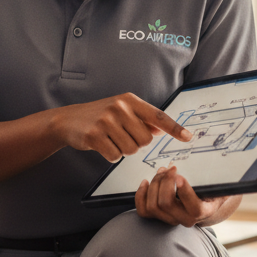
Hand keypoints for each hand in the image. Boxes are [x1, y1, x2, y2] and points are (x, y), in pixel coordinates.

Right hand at [51, 93, 191, 162]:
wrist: (69, 120)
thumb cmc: (100, 115)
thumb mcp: (121, 110)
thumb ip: (141, 118)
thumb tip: (161, 129)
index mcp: (129, 100)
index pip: (157, 115)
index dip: (174, 127)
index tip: (187, 137)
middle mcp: (119, 107)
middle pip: (145, 140)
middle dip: (136, 143)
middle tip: (121, 136)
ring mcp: (106, 121)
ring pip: (131, 150)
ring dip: (123, 150)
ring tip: (111, 139)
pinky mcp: (95, 135)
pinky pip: (115, 156)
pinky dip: (111, 155)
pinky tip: (102, 145)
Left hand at [135, 166, 241, 227]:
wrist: (204, 203)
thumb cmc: (212, 188)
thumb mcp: (220, 183)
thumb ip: (225, 178)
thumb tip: (246, 170)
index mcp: (204, 211)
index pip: (193, 207)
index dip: (184, 191)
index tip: (180, 174)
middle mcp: (186, 220)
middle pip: (166, 203)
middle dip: (164, 181)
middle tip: (171, 167)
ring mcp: (170, 220)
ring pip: (154, 206)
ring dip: (154, 184)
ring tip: (162, 171)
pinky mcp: (157, 217)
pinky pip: (143, 211)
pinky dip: (140, 195)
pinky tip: (145, 182)